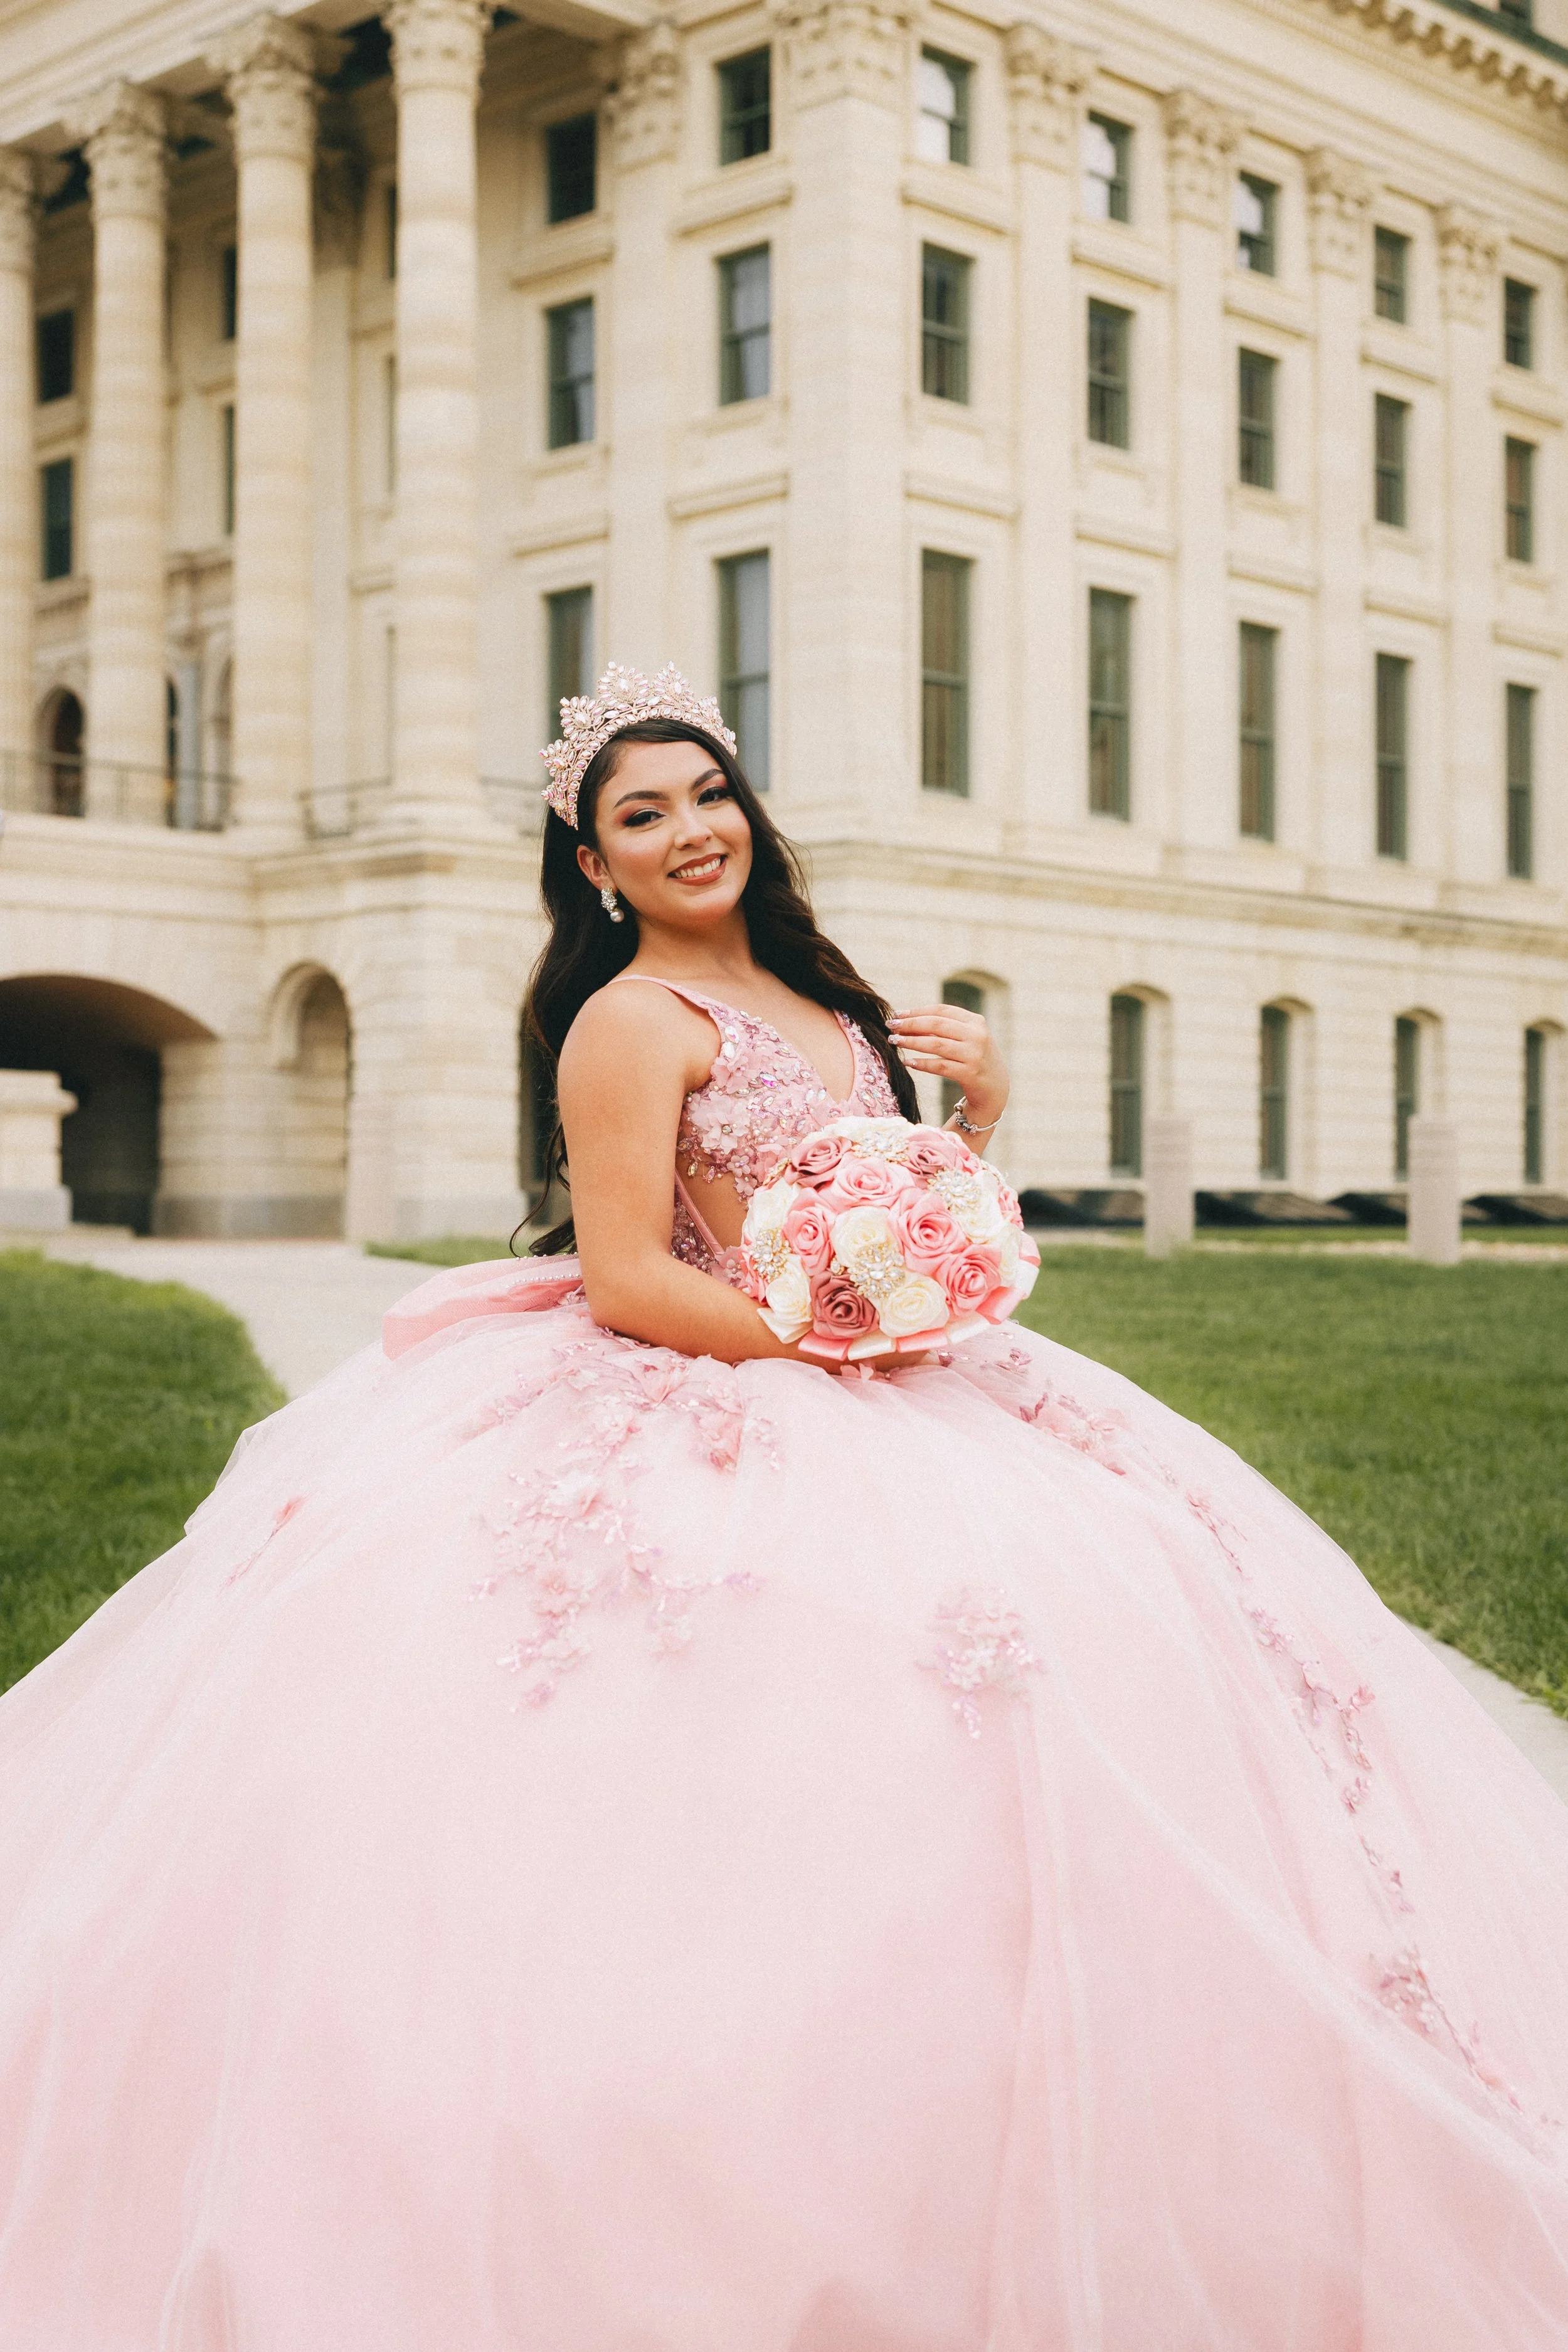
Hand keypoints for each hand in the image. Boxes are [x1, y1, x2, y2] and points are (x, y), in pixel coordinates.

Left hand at [888, 1005, 1008, 1130]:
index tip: (898, 1014)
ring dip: (911, 1042)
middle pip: (936, 1025)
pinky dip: (922, 1063)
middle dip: (910, 1024)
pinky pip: (940, 1066)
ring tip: (894, 1041)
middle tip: (891, 1026)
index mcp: (975, 1021)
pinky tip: (908, 1062)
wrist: (996, 1087)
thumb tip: (908, 1020)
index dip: (917, 1011)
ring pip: (936, 1044)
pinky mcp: (970, 1074)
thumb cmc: (975, 1058)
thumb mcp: (968, 1037)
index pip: (941, 1011)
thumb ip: (946, 1028)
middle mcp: (977, 1035)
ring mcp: (974, 1054)